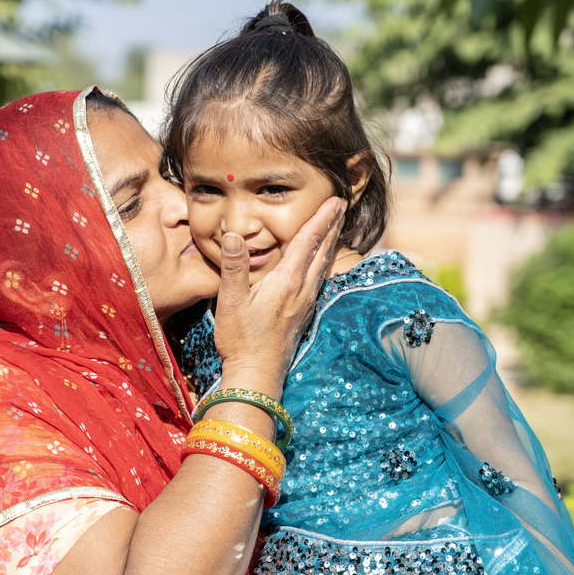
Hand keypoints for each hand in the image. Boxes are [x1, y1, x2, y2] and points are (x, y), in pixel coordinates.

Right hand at [213, 197, 345, 395]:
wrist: (257, 374)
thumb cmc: (241, 338)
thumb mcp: (231, 300)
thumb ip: (234, 266)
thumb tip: (233, 234)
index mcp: (287, 281)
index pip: (308, 241)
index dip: (321, 218)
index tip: (335, 200)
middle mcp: (302, 289)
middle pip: (322, 250)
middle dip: (332, 225)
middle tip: (342, 204)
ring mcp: (305, 302)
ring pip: (323, 265)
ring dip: (330, 242)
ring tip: (337, 226)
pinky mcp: (303, 313)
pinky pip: (319, 279)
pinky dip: (324, 262)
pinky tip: (322, 263)